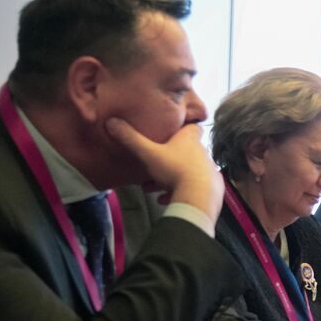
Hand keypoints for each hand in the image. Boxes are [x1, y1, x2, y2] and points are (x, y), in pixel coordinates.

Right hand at [106, 119, 221, 224]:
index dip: (184, 126)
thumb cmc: (174, 169)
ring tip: (150, 187)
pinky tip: (163, 199)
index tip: (172, 129)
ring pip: (185, 171)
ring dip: (169, 178)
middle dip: (168, 157)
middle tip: (152, 163)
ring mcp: (207, 170)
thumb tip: (111, 121)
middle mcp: (201, 152)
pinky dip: (177, 192)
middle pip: (184, 151)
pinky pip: (191, 188)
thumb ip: (131, 139)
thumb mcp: (149, 153)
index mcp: (190, 139)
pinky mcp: (210, 188)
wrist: (199, 196)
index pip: (193, 127)